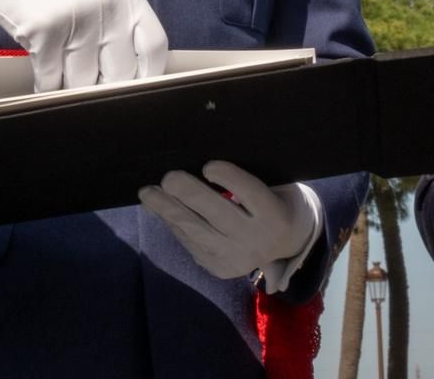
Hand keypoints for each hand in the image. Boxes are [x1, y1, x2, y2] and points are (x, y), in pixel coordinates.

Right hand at [0, 0, 168, 90]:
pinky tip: (43, 77)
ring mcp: (76, 18)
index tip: (135, 90)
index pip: (153, 47)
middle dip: (105, 88)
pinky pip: (51, 80)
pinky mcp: (43, 31)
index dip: (147, 76)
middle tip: (90, 86)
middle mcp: (106, 5)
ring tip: (62, 75)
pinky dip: (46, 86)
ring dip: (71, 88)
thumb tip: (126, 67)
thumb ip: (117, 16)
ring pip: (83, 83)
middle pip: (120, 73)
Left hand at [139, 161, 317, 287]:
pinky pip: (192, 244)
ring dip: (169, 211)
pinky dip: (174, 225)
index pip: (251, 194)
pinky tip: (161, 209)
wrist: (285, 246)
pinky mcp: (220, 269)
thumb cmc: (274, 201)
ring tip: (148, 193)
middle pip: (219, 215)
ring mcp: (237, 258)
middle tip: (168, 178)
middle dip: (190, 195)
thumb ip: (248, 179)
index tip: (208, 165)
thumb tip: (202, 165)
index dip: (230, 179)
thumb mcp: (274, 187)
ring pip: (197, 233)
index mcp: (275, 214)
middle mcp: (257, 240)